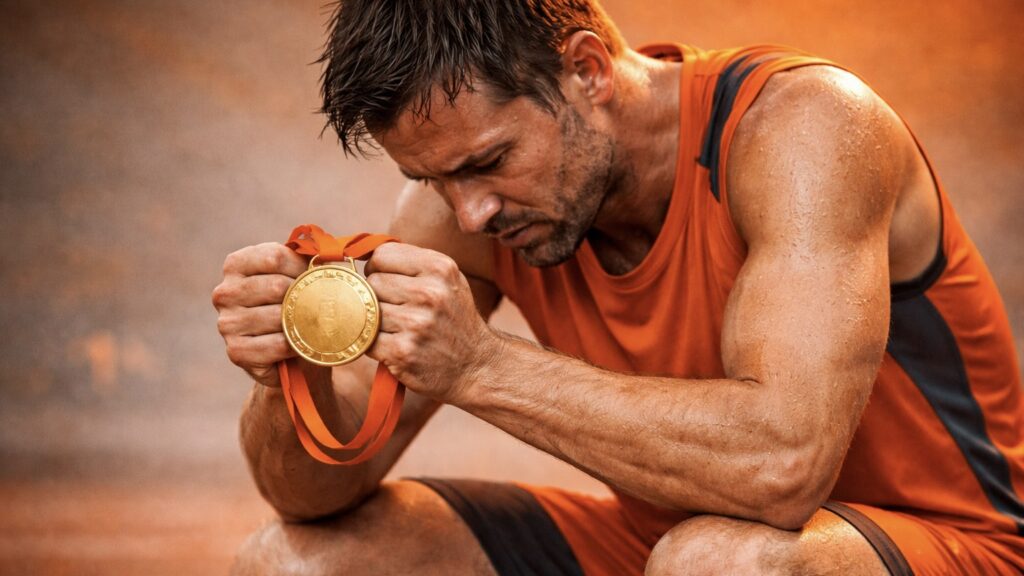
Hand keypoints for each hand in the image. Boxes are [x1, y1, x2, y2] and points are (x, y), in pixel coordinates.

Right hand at [212, 242, 310, 387]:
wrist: (288, 353)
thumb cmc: (294, 305)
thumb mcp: (296, 274)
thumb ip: (307, 258)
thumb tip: (332, 252)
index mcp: (235, 265)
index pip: (274, 257)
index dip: (302, 267)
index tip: (314, 276)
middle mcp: (225, 292)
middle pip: (277, 286)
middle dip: (304, 295)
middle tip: (316, 304)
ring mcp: (227, 323)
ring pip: (279, 317)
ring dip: (302, 322)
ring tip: (310, 323)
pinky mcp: (237, 351)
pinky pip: (279, 344)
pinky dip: (297, 345)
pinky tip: (301, 344)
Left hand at [365, 243, 499, 402]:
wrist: (476, 366)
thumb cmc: (454, 319)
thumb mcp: (447, 280)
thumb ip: (412, 263)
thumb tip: (364, 254)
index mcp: (440, 268)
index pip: (382, 255)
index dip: (378, 268)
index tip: (387, 282)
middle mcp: (430, 293)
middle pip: (373, 282)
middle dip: (378, 296)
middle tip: (398, 311)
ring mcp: (416, 324)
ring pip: (367, 311)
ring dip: (376, 322)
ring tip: (399, 330)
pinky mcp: (402, 351)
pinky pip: (366, 339)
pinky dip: (373, 344)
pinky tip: (394, 347)